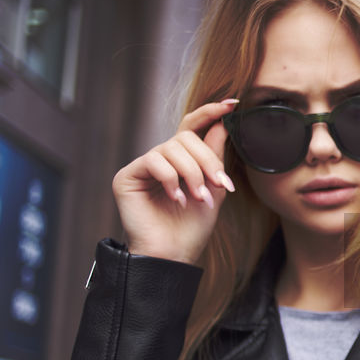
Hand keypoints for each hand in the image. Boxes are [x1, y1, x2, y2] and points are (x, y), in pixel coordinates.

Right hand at [111, 99, 239, 264]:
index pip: (192, 127)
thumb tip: (223, 123)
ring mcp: (142, 167)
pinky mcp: (127, 176)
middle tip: (219, 185)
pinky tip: (178, 199)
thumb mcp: (213, 188)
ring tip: (199, 198)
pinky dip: (171, 179)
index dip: (210, 113)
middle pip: (186, 138)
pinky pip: (154, 161)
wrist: (174, 255)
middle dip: (207, 160)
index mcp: (180, 161)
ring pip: (172, 149)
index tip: (232, 104)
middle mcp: (160, 159)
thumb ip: (215, 156)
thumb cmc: (192, 227)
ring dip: (192, 174)